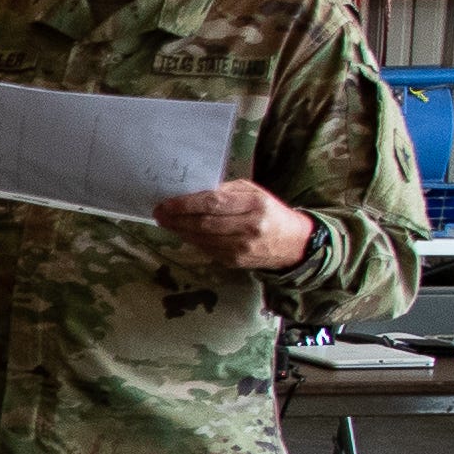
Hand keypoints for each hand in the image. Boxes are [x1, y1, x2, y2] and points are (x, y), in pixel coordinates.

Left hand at [150, 178, 313, 271]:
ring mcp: (241, 247)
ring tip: (166, 222)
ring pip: (201, 238)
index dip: (186, 204)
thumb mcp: (254, 193)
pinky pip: (206, 249)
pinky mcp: (235, 261)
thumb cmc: (269, 212)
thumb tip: (194, 192)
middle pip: (203, 223)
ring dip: (179, 230)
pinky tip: (183, 233)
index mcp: (254, 205)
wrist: (293, 243)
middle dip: (176, 218)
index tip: (166, 203)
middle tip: (159, 213)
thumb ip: (226, 191)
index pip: (213, 203)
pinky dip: (192, 240)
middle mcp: (248, 227)